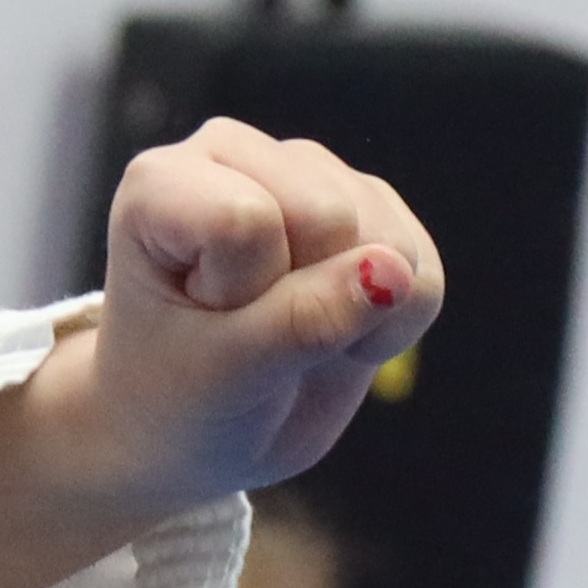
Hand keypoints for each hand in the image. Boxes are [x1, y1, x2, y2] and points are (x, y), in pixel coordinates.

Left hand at [70, 117, 444, 510]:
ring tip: (283, 334)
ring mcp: (310, 174)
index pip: (248, 221)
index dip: (242, 295)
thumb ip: (303, 321)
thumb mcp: (223, 376)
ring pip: (387, 240)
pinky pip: (423, 271)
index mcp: (164, 180)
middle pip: (330, 217)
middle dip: (300, 302)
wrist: (198, 432)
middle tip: (245, 333)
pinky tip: (335, 334)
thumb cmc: (178, 398)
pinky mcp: (374, 209)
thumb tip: (396, 270)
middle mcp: (237, 155)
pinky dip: (391, 326)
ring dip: (350, 316)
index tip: (199, 323)